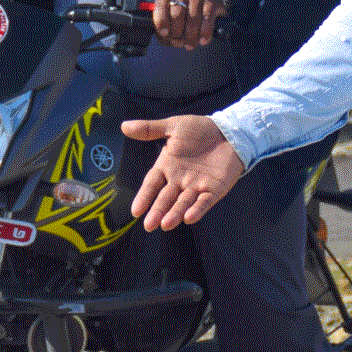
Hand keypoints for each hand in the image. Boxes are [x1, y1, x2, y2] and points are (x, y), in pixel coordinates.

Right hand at [122, 114, 245, 229]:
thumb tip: (124, 126)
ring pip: (184, 203)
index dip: (144, 197)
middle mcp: (179, 180)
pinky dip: (198, 210)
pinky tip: (190, 218)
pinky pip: (205, 202)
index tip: (135, 211)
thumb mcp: (173, 126)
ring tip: (166, 224)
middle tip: (149, 225)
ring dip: (175, 214)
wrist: (228, 130)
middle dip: (158, 211)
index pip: (152, 184)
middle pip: (166, 198)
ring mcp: (197, 187)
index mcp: (167, 167)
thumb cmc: (199, 130)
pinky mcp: (214, 190)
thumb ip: (149, 129)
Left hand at [149, 0, 225, 48]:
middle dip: (177, 32)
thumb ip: (165, 33)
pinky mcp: (211, 1)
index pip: (161, 5)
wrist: (206, 6)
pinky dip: (205, 32)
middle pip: (177, 14)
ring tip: (190, 46)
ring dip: (191, 36)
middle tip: (179, 43)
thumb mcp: (170, 23)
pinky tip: (203, 40)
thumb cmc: (183, 18)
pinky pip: (207, 18)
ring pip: (193, 18)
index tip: (165, 34)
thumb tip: (171, 40)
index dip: (161, 21)